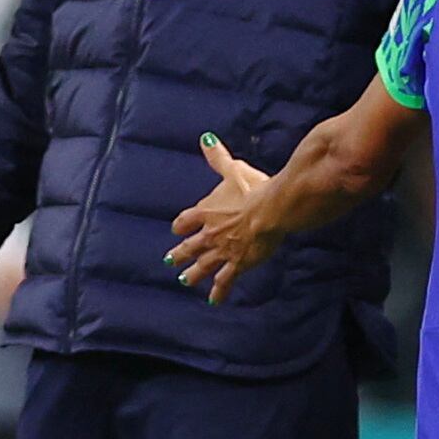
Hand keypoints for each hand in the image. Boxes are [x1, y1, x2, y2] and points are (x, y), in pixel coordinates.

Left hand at [168, 135, 275, 305]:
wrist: (269, 212)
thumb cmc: (252, 189)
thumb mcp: (233, 170)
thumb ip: (218, 158)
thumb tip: (205, 139)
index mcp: (207, 211)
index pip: (186, 220)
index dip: (181, 225)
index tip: (177, 229)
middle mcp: (210, 234)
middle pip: (189, 246)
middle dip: (180, 254)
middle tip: (170, 261)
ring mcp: (222, 251)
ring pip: (203, 266)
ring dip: (192, 274)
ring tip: (183, 281)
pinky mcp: (237, 264)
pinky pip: (224, 280)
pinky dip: (218, 291)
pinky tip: (213, 300)